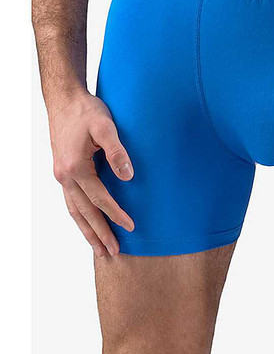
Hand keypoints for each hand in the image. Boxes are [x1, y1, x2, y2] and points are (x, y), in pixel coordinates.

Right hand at [48, 92, 133, 256]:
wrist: (65, 100)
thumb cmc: (86, 111)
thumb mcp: (106, 127)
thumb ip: (117, 152)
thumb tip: (128, 177)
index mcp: (75, 168)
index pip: (100, 199)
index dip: (116, 214)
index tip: (132, 227)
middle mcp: (65, 176)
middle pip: (84, 212)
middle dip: (99, 234)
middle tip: (113, 253)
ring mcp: (62, 175)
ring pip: (74, 210)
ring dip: (87, 230)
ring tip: (99, 249)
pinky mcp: (64, 172)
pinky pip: (71, 201)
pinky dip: (80, 216)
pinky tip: (87, 223)